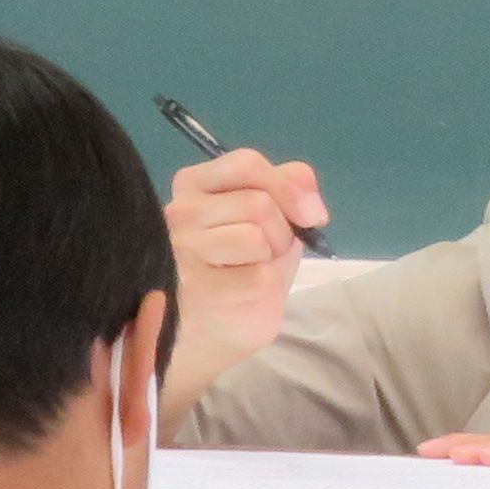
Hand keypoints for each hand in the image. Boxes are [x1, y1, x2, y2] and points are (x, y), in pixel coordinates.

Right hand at [160, 149, 325, 391]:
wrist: (221, 325)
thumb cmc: (243, 264)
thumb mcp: (272, 215)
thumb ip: (289, 186)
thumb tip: (310, 197)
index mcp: (194, 184)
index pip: (246, 163)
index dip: (287, 187)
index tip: (310, 214)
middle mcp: (178, 212)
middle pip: (258, 203)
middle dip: (281, 231)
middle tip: (266, 252)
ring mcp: (182, 251)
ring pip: (256, 235)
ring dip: (271, 257)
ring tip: (251, 269)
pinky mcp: (198, 289)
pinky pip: (258, 274)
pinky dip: (265, 286)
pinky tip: (242, 293)